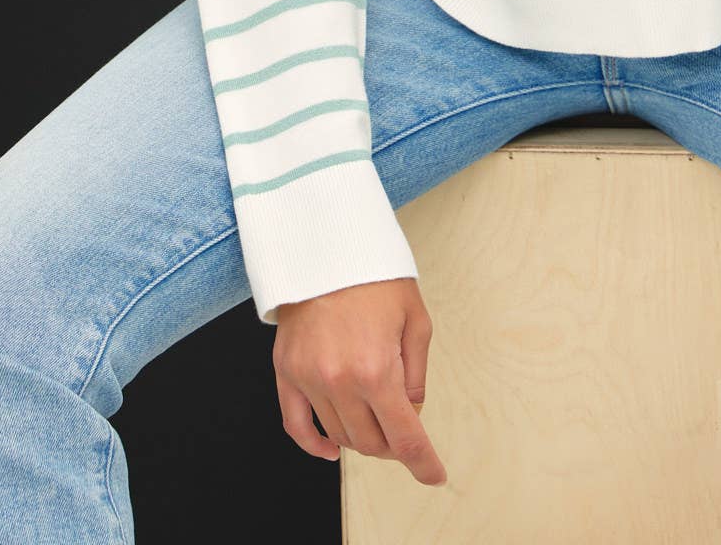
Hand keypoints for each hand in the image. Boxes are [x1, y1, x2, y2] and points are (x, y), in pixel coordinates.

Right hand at [272, 276, 447, 484]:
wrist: (326, 245)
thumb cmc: (375, 276)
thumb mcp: (415, 319)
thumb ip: (415, 373)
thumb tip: (410, 412)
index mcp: (377, 369)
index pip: (404, 436)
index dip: (423, 462)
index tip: (434, 475)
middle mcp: (340, 381)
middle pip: (371, 442)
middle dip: (394, 444)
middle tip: (405, 429)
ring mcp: (309, 379)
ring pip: (339, 435)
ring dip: (362, 438)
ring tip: (376, 420)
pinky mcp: (286, 372)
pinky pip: (296, 425)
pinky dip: (314, 445)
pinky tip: (331, 449)